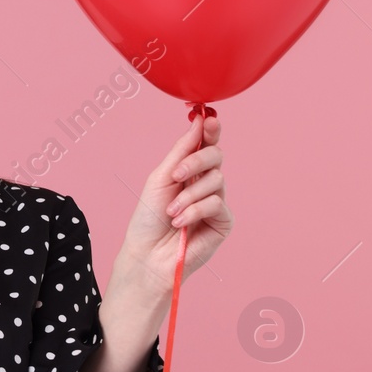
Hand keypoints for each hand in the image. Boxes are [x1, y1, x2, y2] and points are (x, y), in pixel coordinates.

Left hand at [113, 112, 232, 298]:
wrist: (147, 253)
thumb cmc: (149, 217)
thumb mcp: (161, 178)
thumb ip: (182, 151)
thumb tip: (199, 122)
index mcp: (189, 170)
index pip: (206, 144)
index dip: (210, 130)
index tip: (208, 118)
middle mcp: (206, 183)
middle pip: (216, 156)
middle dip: (195, 162)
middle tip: (175, 175)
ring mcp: (216, 202)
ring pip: (216, 180)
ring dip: (188, 195)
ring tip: (170, 211)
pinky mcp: (223, 222)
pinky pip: (216, 204)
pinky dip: (194, 211)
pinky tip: (179, 223)